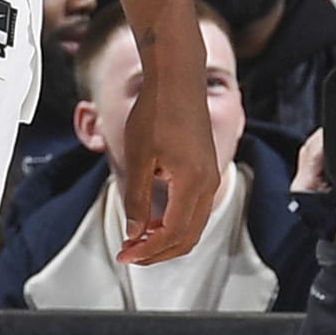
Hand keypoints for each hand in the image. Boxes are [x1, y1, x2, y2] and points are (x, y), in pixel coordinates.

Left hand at [118, 70, 219, 264]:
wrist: (177, 80)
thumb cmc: (156, 111)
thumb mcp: (138, 158)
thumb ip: (137, 199)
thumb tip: (134, 231)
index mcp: (192, 182)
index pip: (172, 233)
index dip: (147, 250)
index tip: (125, 254)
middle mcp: (208, 183)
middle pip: (187, 237)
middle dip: (158, 252)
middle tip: (130, 253)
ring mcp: (210, 177)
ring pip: (193, 226)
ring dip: (166, 238)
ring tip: (137, 239)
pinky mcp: (207, 171)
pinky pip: (195, 210)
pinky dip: (175, 222)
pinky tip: (152, 220)